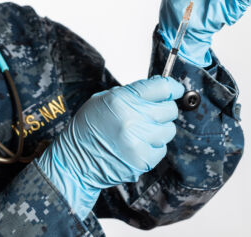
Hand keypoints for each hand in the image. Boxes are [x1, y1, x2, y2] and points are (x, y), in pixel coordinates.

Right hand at [37, 76, 184, 219]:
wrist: (75, 162)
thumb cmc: (87, 130)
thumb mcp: (102, 100)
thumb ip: (131, 93)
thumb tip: (158, 88)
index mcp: (122, 100)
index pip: (162, 87)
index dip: (173, 87)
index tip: (176, 89)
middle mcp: (132, 119)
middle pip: (170, 109)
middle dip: (164, 109)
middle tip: (151, 113)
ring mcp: (139, 141)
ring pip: (169, 130)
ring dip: (159, 129)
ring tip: (141, 131)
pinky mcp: (143, 160)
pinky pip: (162, 148)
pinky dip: (153, 146)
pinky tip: (138, 145)